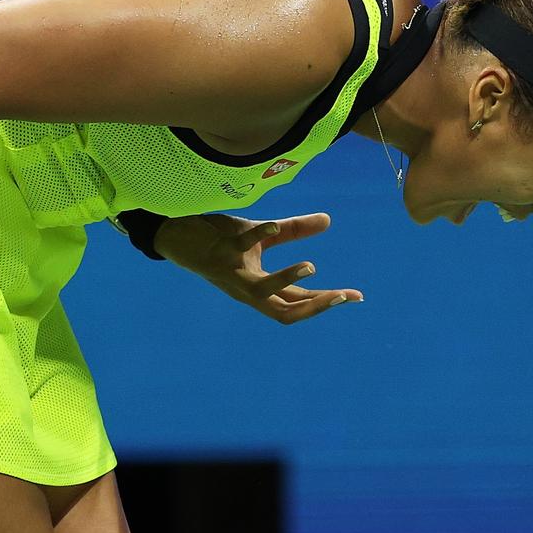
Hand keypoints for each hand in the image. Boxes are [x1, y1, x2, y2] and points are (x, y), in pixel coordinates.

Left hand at [153, 212, 363, 324]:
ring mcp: (233, 272)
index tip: (356, 296)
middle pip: (284, 313)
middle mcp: (247, 288)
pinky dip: (258, 236)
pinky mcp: (220, 252)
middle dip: (314, 307)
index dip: (328, 301)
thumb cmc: (219, 240)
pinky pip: (241, 246)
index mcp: (261, 288)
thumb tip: (328, 220)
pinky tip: (274, 225)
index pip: (299, 302)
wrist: (176, 235)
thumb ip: (293, 230)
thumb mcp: (259, 235)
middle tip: (340, 296)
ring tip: (311, 267)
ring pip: (261, 290)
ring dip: (286, 281)